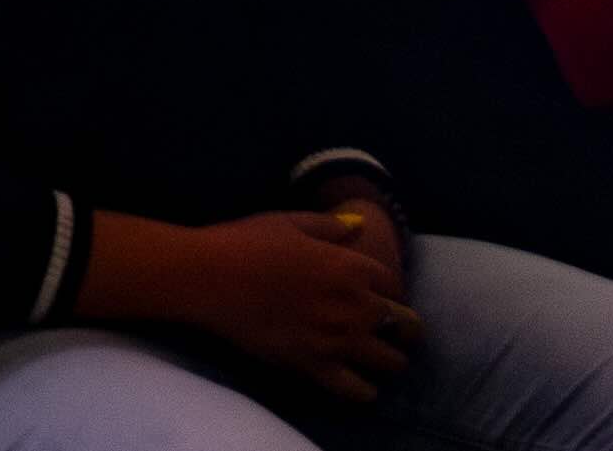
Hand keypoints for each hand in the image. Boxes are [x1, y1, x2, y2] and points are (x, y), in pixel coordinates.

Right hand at [170, 210, 416, 404]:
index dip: (389, 289)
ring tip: (378, 357)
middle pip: (405, 325)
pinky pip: (358, 390)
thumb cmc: (245, 242)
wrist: (207, 278)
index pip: (395, 284)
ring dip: (390, 359)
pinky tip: (360, 384)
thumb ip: (330, 226)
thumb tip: (359, 225)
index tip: (379, 293)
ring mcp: (338, 340)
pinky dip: (364, 389)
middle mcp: (355, 306)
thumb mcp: (288, 222)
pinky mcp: (315, 367)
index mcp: (351, 267)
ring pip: (391, 362)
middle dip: (404, 327)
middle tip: (393, 330)